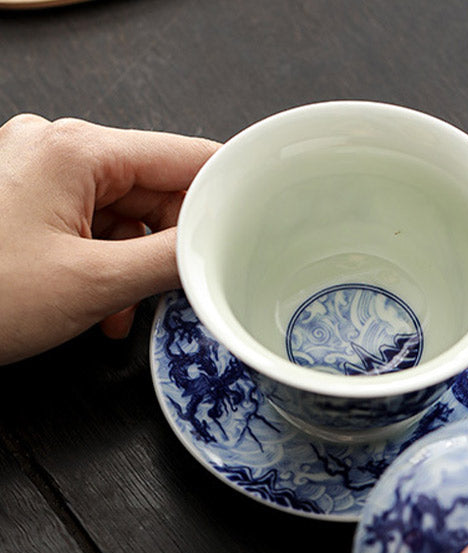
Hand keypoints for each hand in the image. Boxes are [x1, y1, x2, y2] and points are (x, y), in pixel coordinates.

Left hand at [0, 114, 218, 363]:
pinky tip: (101, 304)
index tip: (259, 211)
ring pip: (123, 214)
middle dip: (170, 243)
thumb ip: (171, 259)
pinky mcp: (26, 201)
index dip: (226, 188)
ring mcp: (36, 174)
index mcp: (73, 150)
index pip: (183, 157)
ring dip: (134, 264)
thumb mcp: (95, 283)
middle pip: (153, 189)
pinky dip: (104, 264)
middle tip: (184, 282)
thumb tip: (215, 248)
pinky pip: (90, 225)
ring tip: (122, 308)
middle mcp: (52, 149)